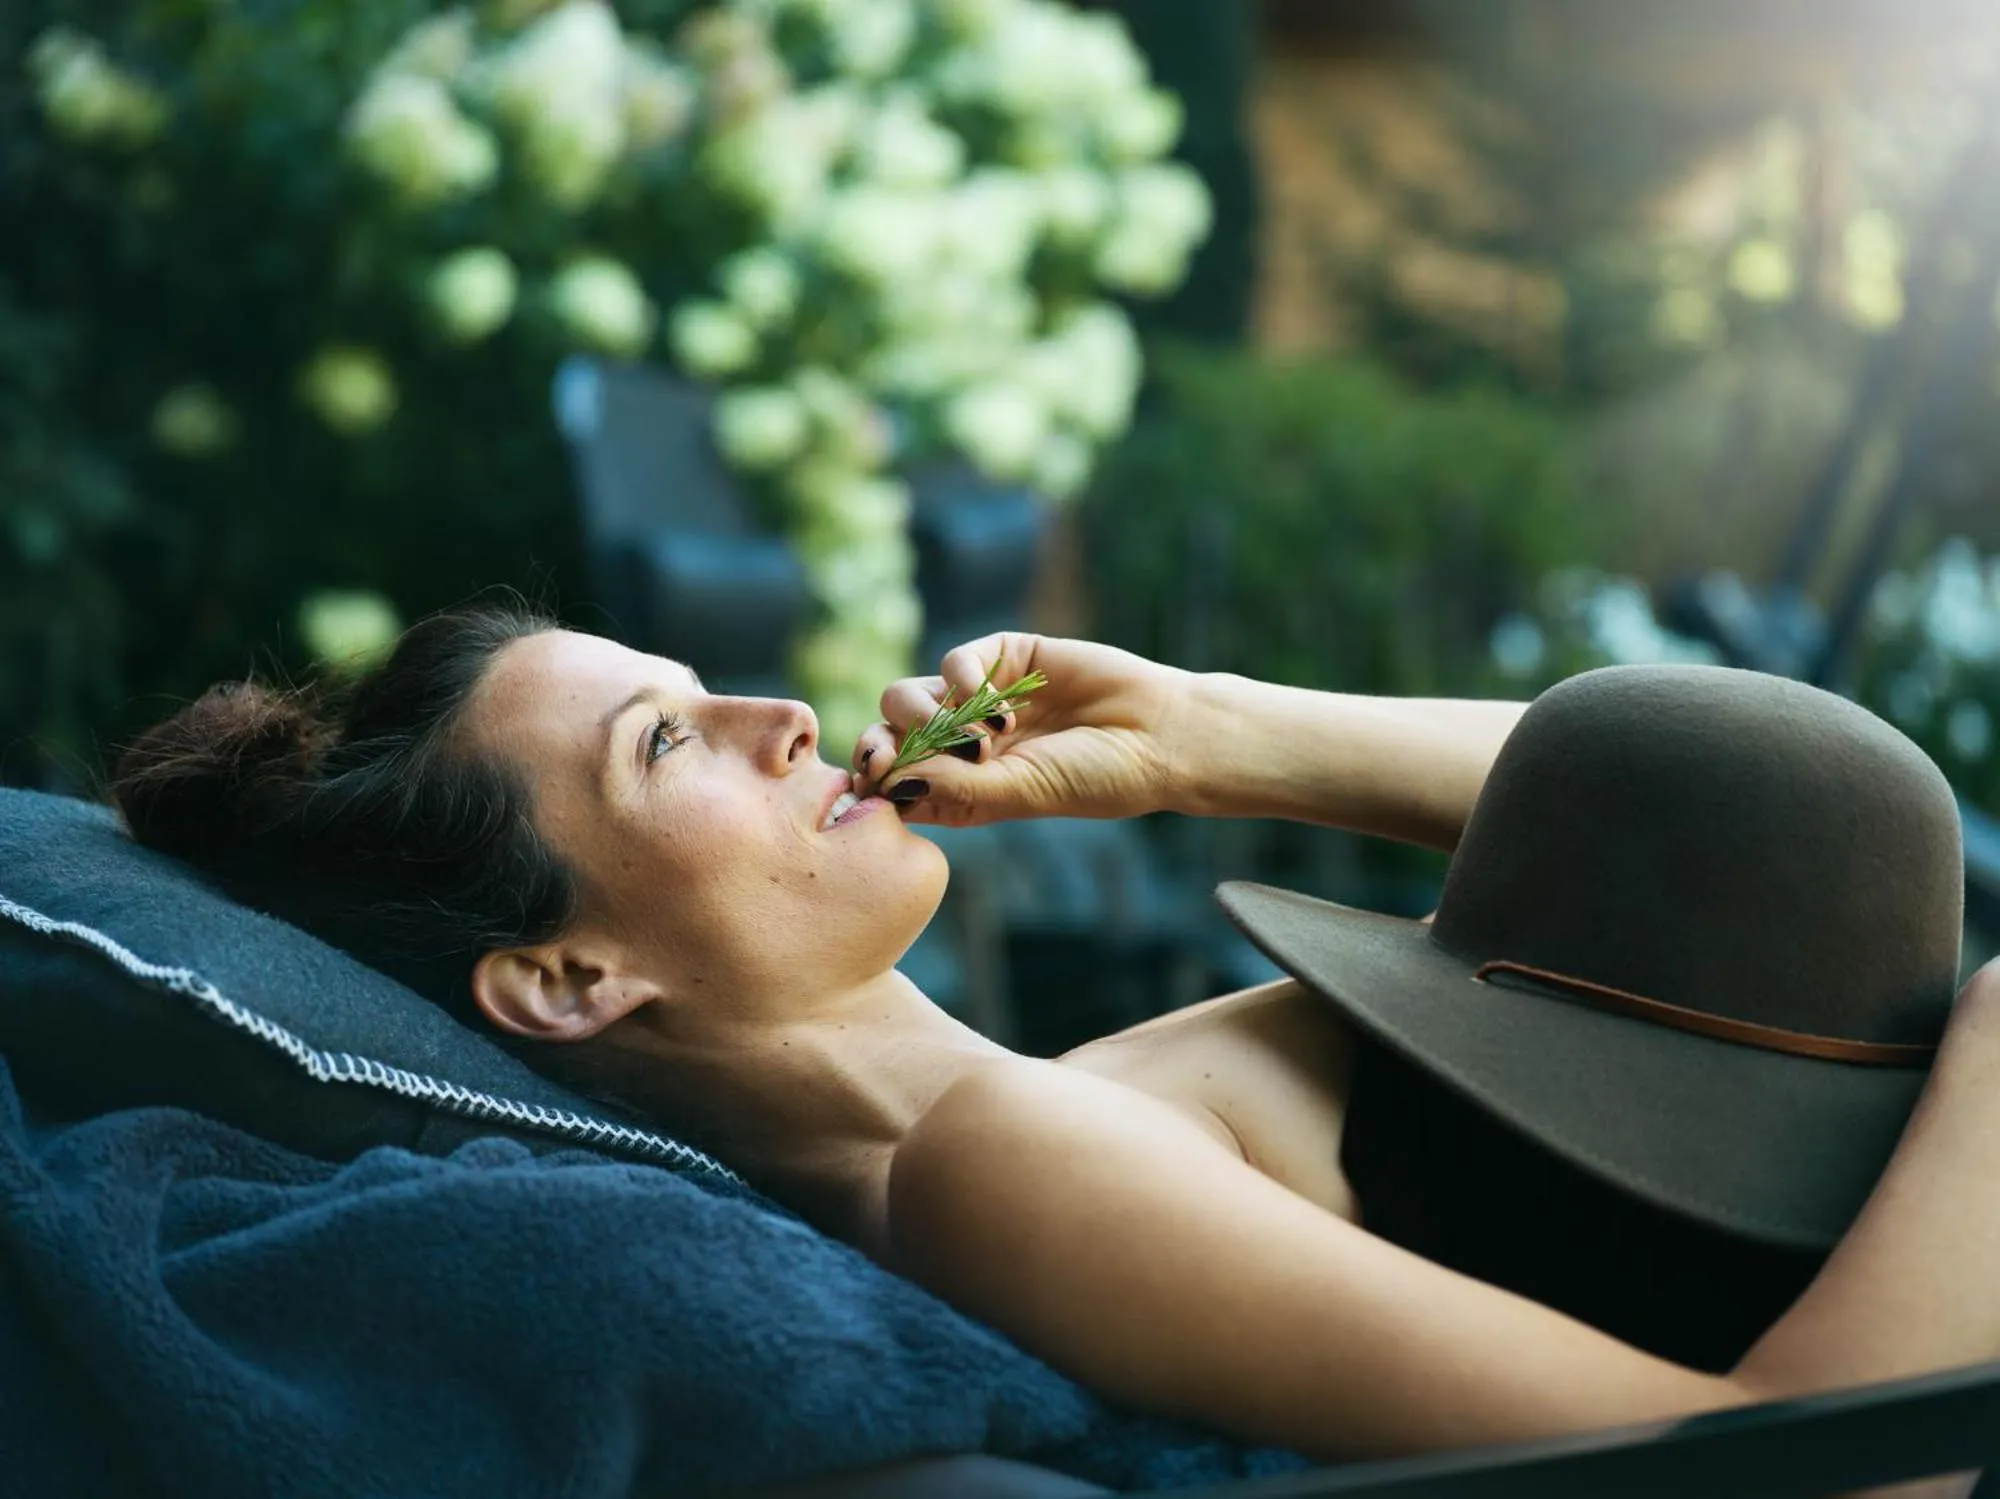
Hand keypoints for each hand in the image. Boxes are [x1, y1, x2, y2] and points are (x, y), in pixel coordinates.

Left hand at [851, 632, 1194, 826]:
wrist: (1160, 735)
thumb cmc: (1098, 778)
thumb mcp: (1020, 793)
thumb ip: (952, 787)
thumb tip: (886, 779)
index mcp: (960, 791)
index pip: (890, 782)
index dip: (871, 779)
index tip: (872, 782)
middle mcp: (961, 747)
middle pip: (887, 735)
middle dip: (882, 744)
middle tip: (898, 756)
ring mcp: (979, 701)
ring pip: (908, 697)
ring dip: (925, 717)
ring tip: (976, 742)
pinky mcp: (1004, 657)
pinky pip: (955, 661)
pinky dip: (963, 682)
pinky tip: (1000, 710)